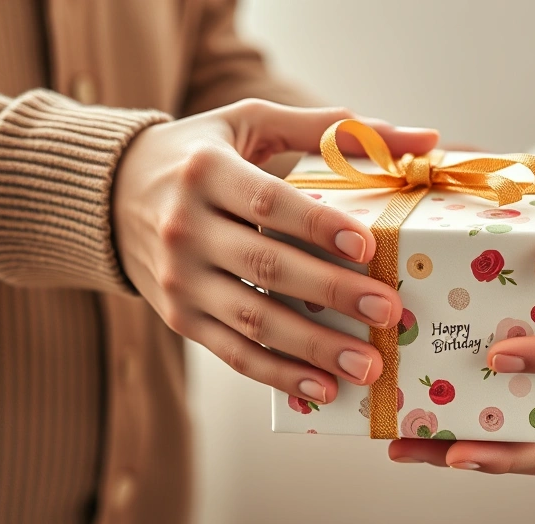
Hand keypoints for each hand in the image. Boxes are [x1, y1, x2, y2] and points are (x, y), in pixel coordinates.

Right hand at [113, 99, 438, 403]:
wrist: (111, 194)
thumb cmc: (202, 154)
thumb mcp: (253, 123)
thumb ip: (331, 129)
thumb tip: (423, 141)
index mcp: (207, 171)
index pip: (268, 202)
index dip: (318, 226)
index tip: (368, 246)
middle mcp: (185, 227)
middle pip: (266, 267)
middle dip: (331, 293)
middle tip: (387, 312)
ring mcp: (179, 279)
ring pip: (252, 321)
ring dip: (312, 348)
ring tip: (367, 367)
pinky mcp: (179, 318)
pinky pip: (232, 353)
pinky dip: (277, 375)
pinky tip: (322, 389)